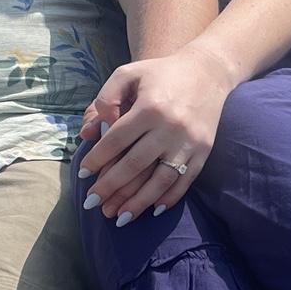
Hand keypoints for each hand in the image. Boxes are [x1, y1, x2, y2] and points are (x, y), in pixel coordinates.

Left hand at [77, 45, 234, 222]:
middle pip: (135, 165)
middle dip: (111, 187)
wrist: (208, 71)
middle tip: (91, 203)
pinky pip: (185, 181)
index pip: (116, 140)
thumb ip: (104, 98)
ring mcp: (190, 142)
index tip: (82, 174)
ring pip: (161, 180)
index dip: (97, 159)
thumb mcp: (128, 73)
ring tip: (119, 218)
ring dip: (138, 202)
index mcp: (150, 107)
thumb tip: (90, 133)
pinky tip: (152, 210)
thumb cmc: (160, 73)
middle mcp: (170, 127)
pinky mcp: (204, 151)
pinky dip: (169, 198)